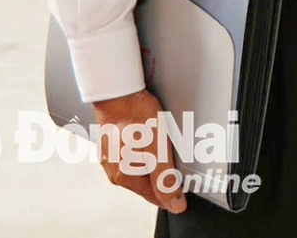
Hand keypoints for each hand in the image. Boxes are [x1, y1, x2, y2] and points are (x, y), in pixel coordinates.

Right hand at [90, 89, 186, 212]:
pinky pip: (133, 154)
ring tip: (165, 144)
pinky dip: (145, 150)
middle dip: (163, 175)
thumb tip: (175, 204)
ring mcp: (112, 157)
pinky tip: (151, 138)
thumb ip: (165, 179)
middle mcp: (114, 170)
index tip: (184, 186)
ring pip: (140, 168)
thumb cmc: (136, 116)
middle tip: (177, 157)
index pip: (153, 196)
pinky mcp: (113, 144)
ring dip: (154, 161)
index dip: (171, 193)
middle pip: (146, 183)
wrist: (118, 92)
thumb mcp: (157, 150)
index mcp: (125, 176)